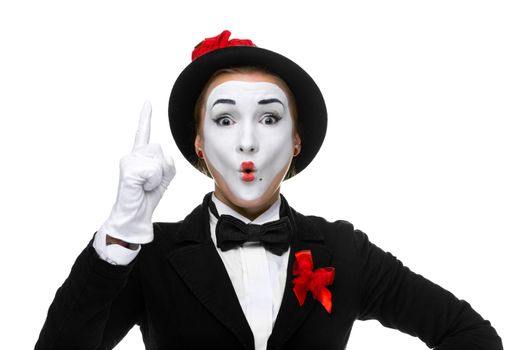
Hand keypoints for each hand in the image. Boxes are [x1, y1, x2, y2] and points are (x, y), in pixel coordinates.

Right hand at [99, 101, 175, 243]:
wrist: (135, 215)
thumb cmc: (147, 197)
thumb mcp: (164, 179)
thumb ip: (168, 164)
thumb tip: (164, 157)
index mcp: (139, 156)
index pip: (143, 133)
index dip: (146, 117)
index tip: (147, 102)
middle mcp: (132, 155)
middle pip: (160, 149)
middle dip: (163, 168)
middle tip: (151, 182)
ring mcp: (128, 161)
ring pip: (158, 160)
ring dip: (159, 176)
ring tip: (146, 185)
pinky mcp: (129, 170)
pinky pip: (153, 170)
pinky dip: (154, 182)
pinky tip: (143, 187)